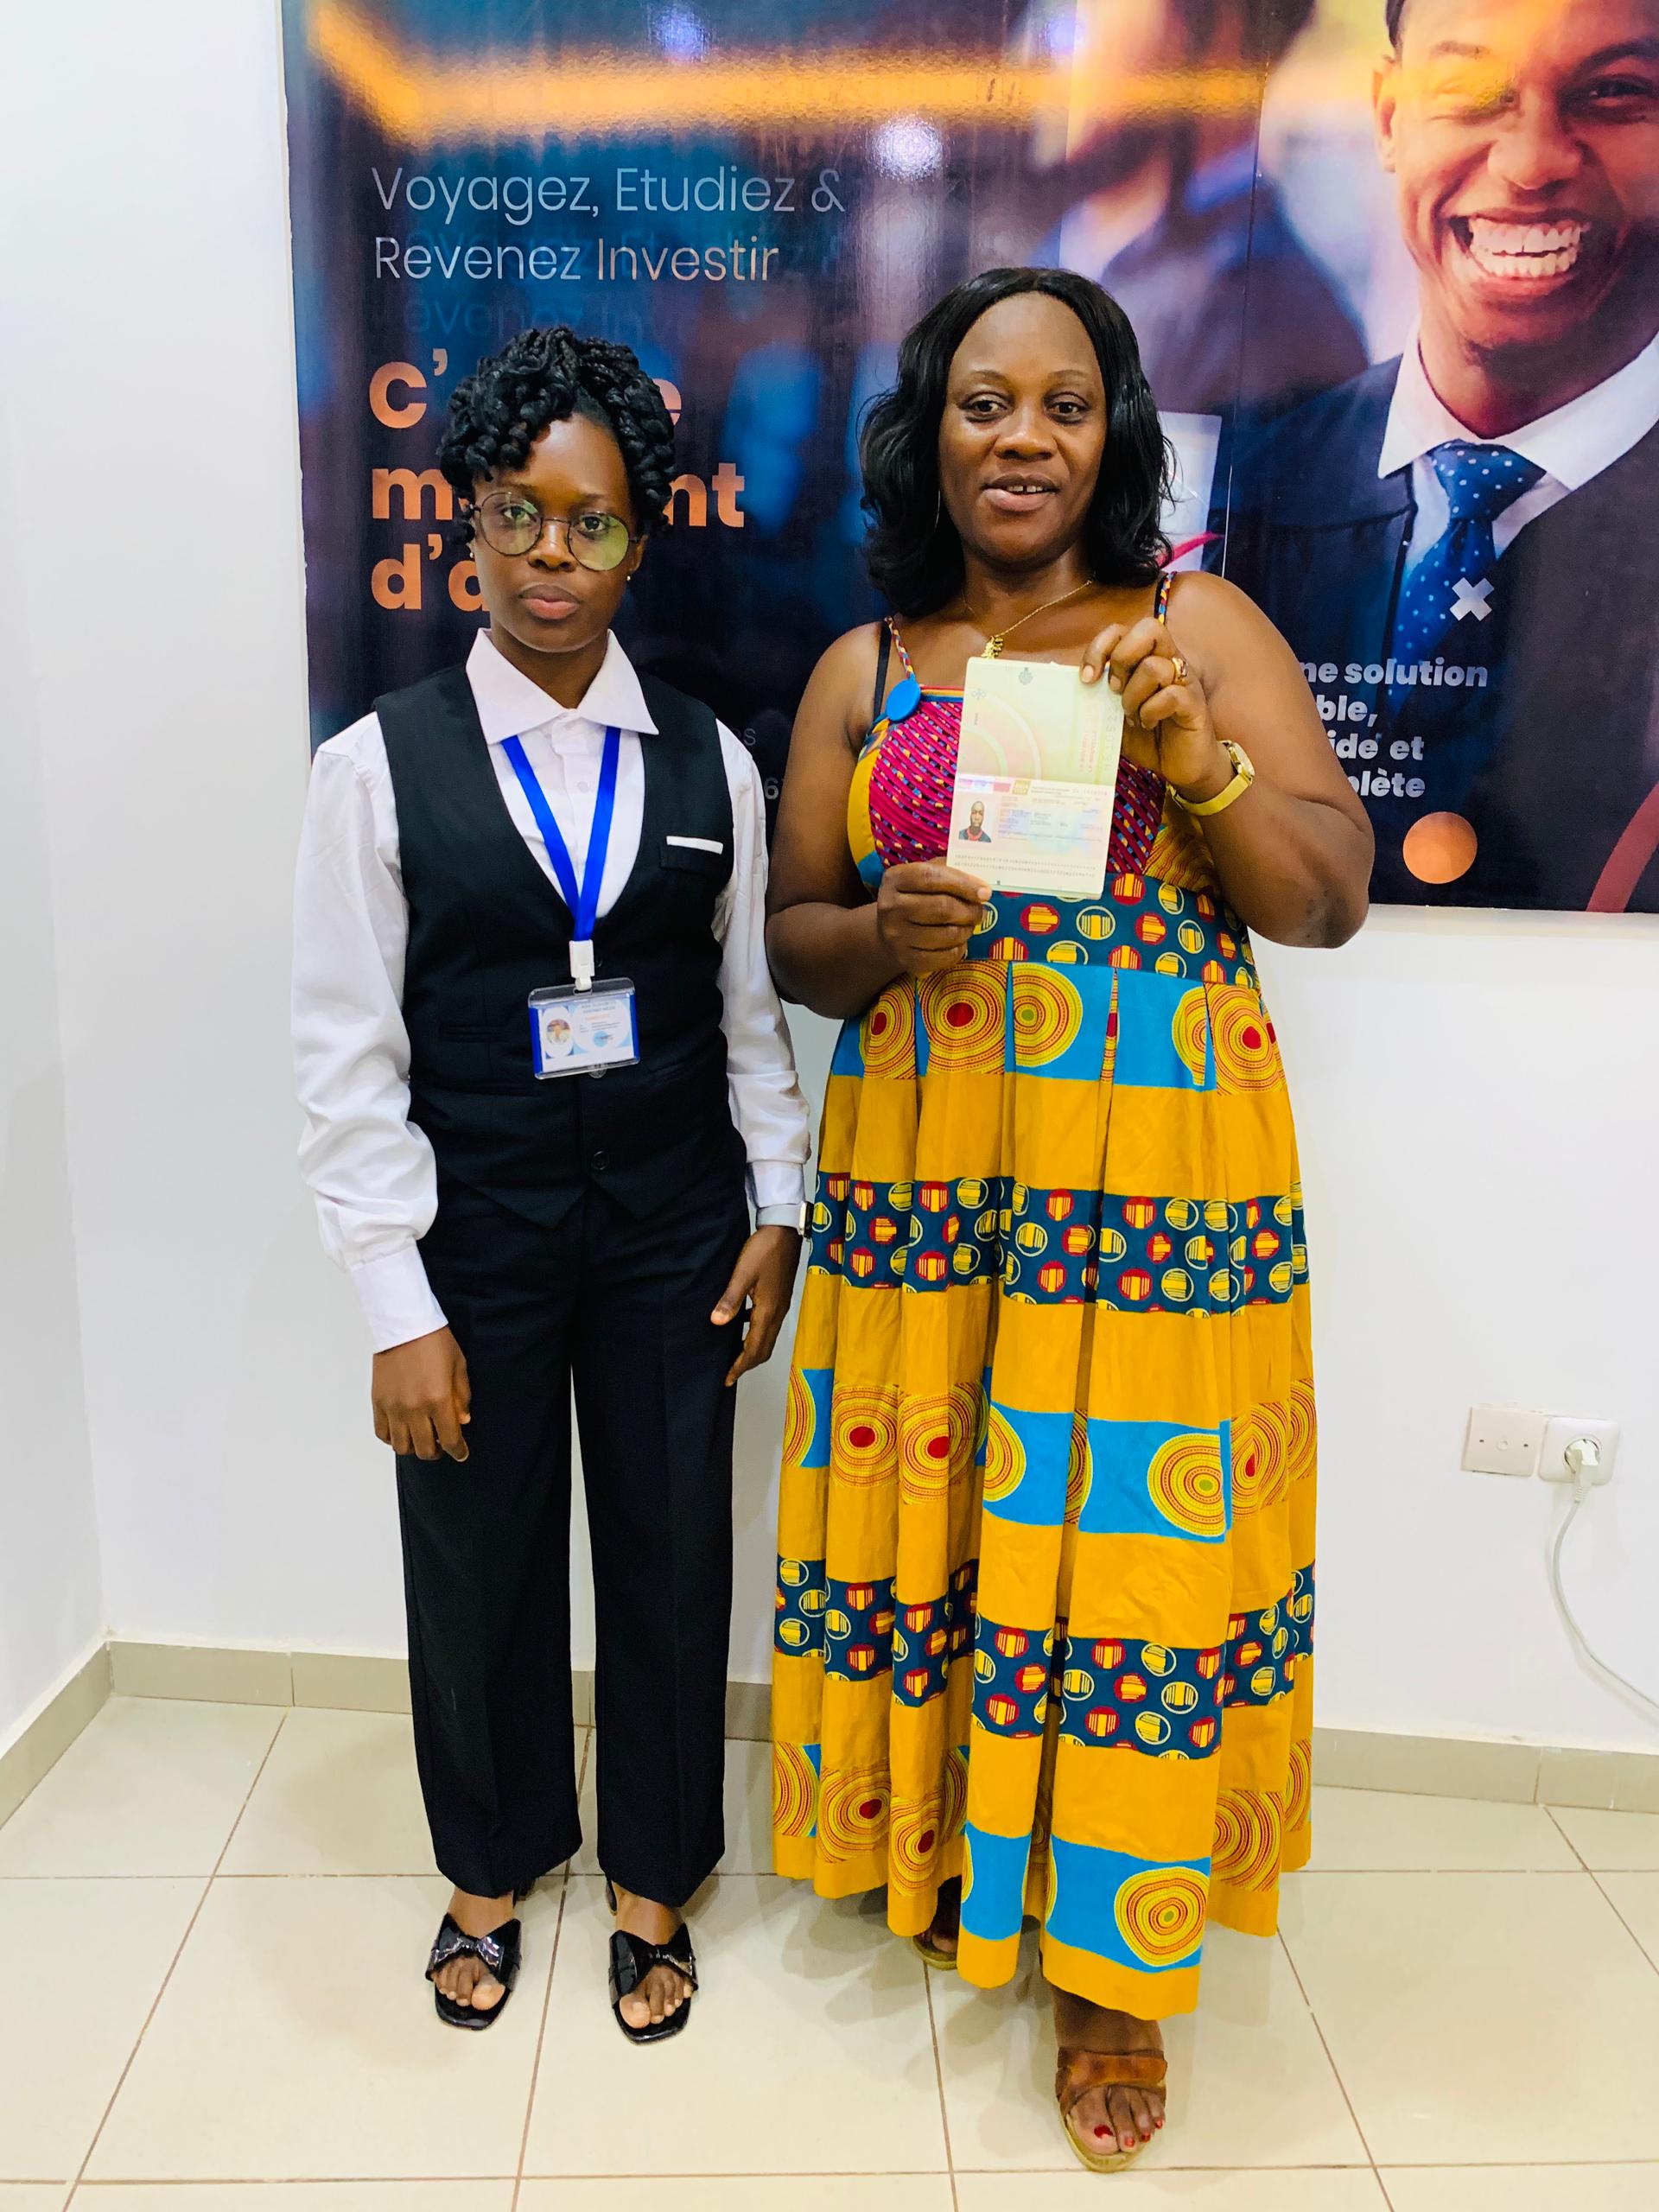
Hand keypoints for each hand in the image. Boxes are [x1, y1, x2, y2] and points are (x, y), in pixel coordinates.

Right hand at [372, 1326, 471, 1461]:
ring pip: (402, 1447)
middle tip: (443, 1444)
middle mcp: (414, 1409)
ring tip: (422, 1437)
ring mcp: (393, 1408)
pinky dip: (393, 1438)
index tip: (461, 1453)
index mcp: (438, 1400)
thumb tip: (462, 1420)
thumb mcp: (459, 1367)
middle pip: (425, 1450)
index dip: (458, 1451)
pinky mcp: (378, 1402)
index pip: (450, 1439)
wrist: (403, 1324)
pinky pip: (382, 1433)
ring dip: (414, 1447)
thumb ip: (462, 1397)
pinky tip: (403, 1431)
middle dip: (438, 1452)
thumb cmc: (434, 1341)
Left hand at [713, 1226, 801, 1386]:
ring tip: (734, 1355)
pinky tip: (742, 1326)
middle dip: (747, 1364)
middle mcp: (777, 1313)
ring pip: (767, 1339)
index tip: (727, 1378)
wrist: (784, 1231)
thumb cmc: (764, 1249)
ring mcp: (780, 1306)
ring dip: (752, 1350)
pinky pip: (768, 1326)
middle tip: (730, 1373)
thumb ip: (730, 1299)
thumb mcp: (743, 1274)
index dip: (740, 1366)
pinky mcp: (780, 1298)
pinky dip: (756, 1335)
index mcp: (768, 1311)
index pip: (754, 1349)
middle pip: (764, 1349)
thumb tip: (717, 1323)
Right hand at [875, 860, 989, 976]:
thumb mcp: (923, 875)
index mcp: (895, 879)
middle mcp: (891, 907)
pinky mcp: (906, 959)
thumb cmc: (914, 897)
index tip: (985, 892)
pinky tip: (958, 942)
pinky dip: (959, 949)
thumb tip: (980, 885)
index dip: (963, 883)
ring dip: (967, 930)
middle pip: (942, 908)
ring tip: (968, 925)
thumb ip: (948, 871)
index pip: (932, 877)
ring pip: (947, 935)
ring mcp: (897, 935)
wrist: (887, 933)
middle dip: (970, 910)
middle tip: (980, 911)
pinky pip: (945, 957)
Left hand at [1081, 616, 1230, 799]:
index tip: (1087, 678)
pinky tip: (1148, 724)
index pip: (1123, 630)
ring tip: (1132, 716)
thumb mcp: (1114, 716)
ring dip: (1134, 696)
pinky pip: (1171, 695)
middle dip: (1121, 659)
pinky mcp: (1195, 703)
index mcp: (1148, 658)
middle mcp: (1169, 662)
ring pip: (1155, 667)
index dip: (1100, 647)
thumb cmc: (1148, 737)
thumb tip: (1069, 684)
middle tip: (1114, 690)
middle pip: (1149, 628)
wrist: (1180, 766)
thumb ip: (1099, 697)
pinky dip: (1152, 712)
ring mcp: (1185, 680)